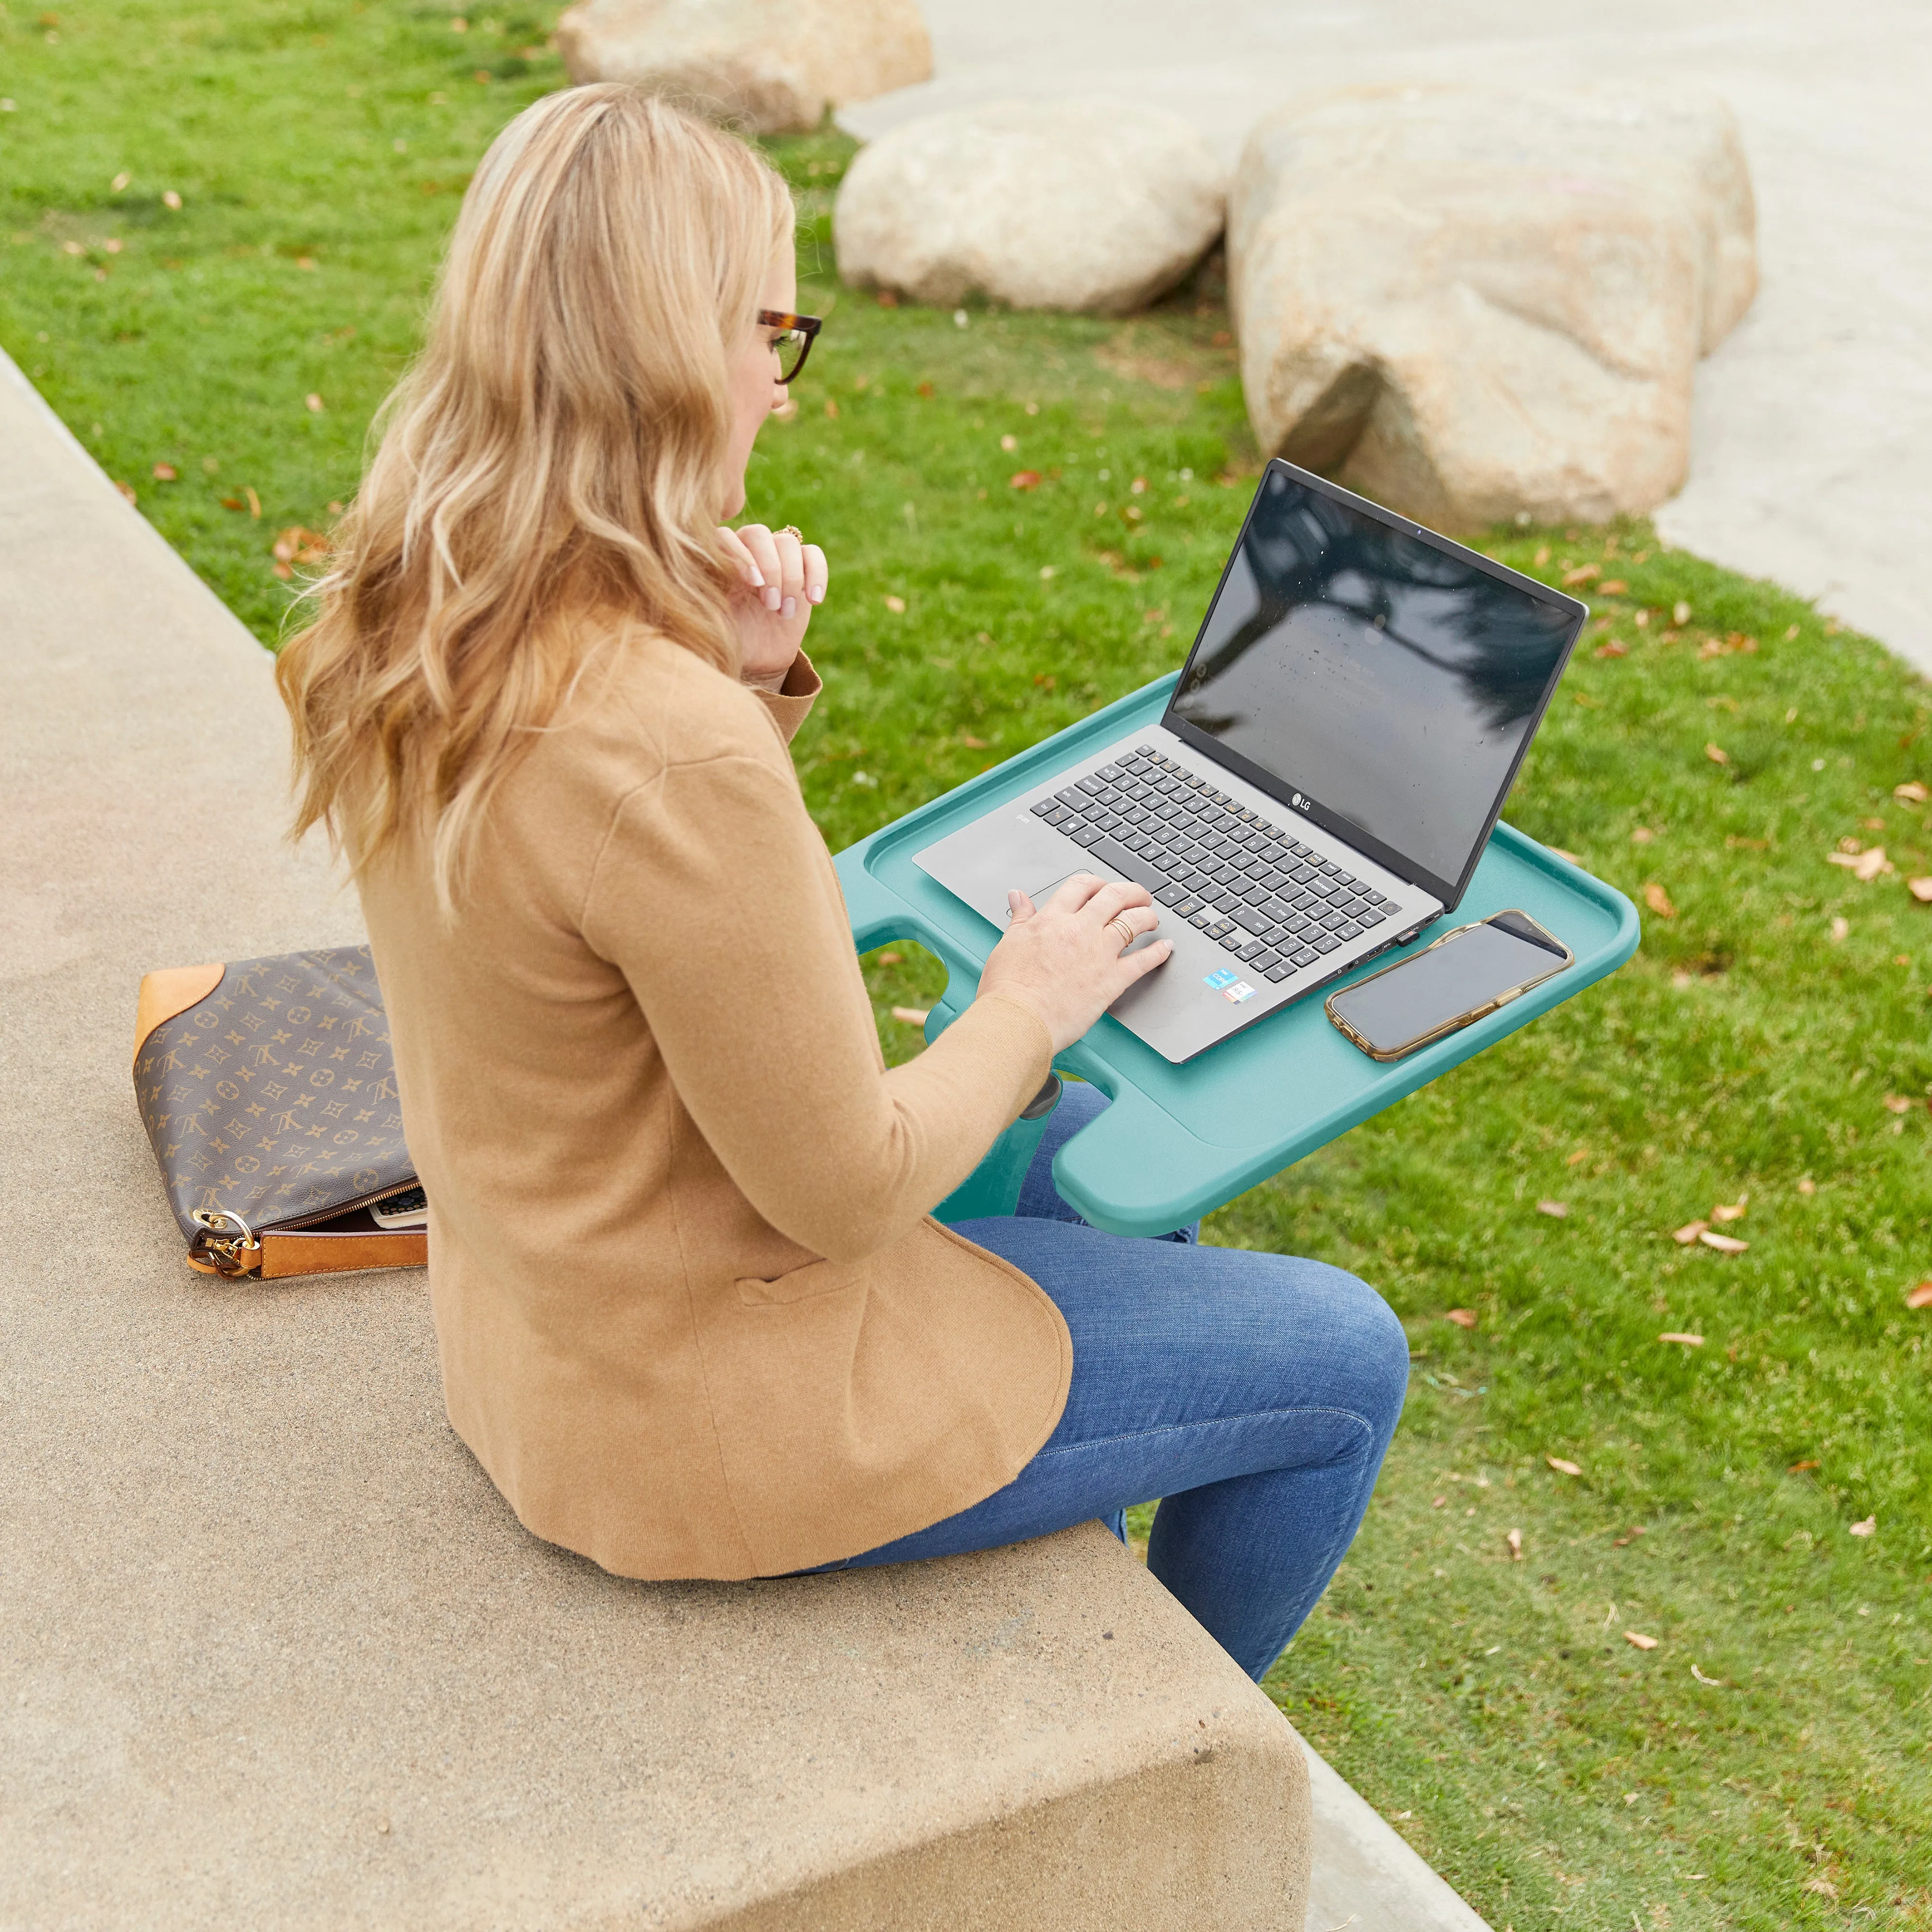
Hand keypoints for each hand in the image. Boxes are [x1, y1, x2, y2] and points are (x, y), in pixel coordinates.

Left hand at [719, 522, 827, 689]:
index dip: (741, 555)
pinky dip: (817, 575)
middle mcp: (744, 552)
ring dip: (791, 577)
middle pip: (759, 534)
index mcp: (717, 559)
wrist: (756, 660)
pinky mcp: (801, 569)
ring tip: (785, 612)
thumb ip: (704, 595)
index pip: (725, 536)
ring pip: (787, 542)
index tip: (753, 584)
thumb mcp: (710, 622)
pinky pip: (813, 555)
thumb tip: (706, 571)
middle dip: (770, 569)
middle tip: (769, 605)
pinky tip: (814, 601)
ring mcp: (774, 558)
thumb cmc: (728, 640)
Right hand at [976, 872, 1172, 1053]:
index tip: (1101, 888)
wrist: (1019, 1020)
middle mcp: (1080, 930)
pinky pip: (1143, 960)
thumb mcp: (1009, 943)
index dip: (1096, 883)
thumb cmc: (1008, 989)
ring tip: (1151, 918)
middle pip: (1115, 896)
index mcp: (1053, 919)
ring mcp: (1099, 953)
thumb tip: (1018, 897)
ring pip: (1134, 921)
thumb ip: (1020, 918)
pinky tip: (1164, 947)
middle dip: (1131, 892)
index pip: (1081, 886)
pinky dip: (1158, 952)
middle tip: (1137, 896)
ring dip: (1147, 916)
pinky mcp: (1112, 980)